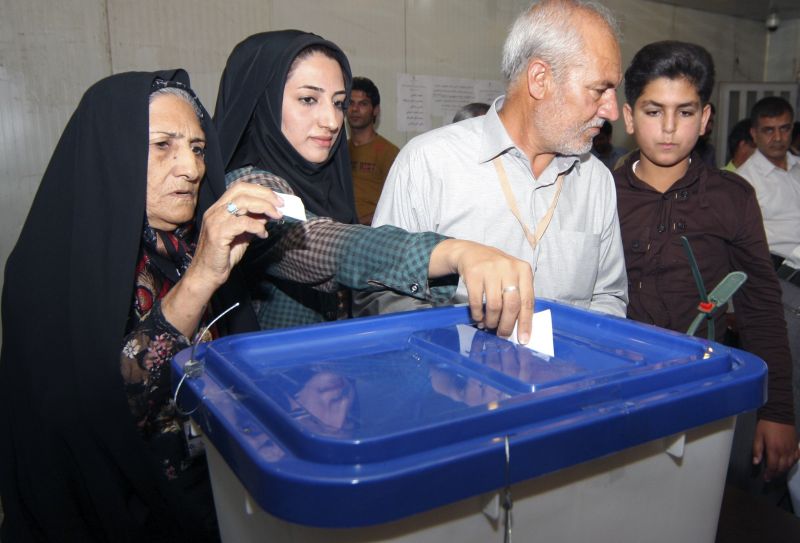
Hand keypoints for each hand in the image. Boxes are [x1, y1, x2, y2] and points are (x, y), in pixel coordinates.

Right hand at [161, 182, 282, 336]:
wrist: (207, 274)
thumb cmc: (223, 256)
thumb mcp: (242, 235)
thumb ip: (253, 222)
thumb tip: (269, 213)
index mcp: (219, 208)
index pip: (239, 187)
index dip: (260, 190)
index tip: (276, 198)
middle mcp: (215, 211)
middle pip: (242, 190)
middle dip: (265, 195)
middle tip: (281, 206)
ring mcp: (215, 220)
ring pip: (243, 203)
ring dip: (264, 207)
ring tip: (277, 217)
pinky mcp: (217, 233)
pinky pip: (243, 223)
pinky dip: (257, 226)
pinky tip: (263, 234)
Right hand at [429, 239, 533, 341]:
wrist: (471, 253)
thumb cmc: (497, 271)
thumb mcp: (512, 277)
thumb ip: (518, 296)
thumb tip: (520, 327)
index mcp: (524, 270)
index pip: (528, 301)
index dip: (525, 323)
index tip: (523, 339)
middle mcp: (509, 268)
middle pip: (511, 305)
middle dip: (506, 325)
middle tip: (502, 335)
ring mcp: (490, 269)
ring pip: (494, 305)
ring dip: (491, 321)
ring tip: (489, 325)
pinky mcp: (474, 273)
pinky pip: (476, 301)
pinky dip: (477, 314)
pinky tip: (478, 317)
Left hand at [752, 419, 799, 480]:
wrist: (779, 413)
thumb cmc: (766, 424)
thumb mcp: (758, 436)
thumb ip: (757, 450)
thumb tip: (756, 462)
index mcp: (774, 449)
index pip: (773, 467)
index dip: (769, 474)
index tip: (766, 478)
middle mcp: (785, 451)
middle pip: (782, 467)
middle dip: (776, 474)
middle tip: (770, 477)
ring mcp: (792, 448)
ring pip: (790, 464)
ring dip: (784, 470)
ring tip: (777, 472)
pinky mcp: (796, 444)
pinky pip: (796, 457)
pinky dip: (793, 462)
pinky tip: (789, 463)